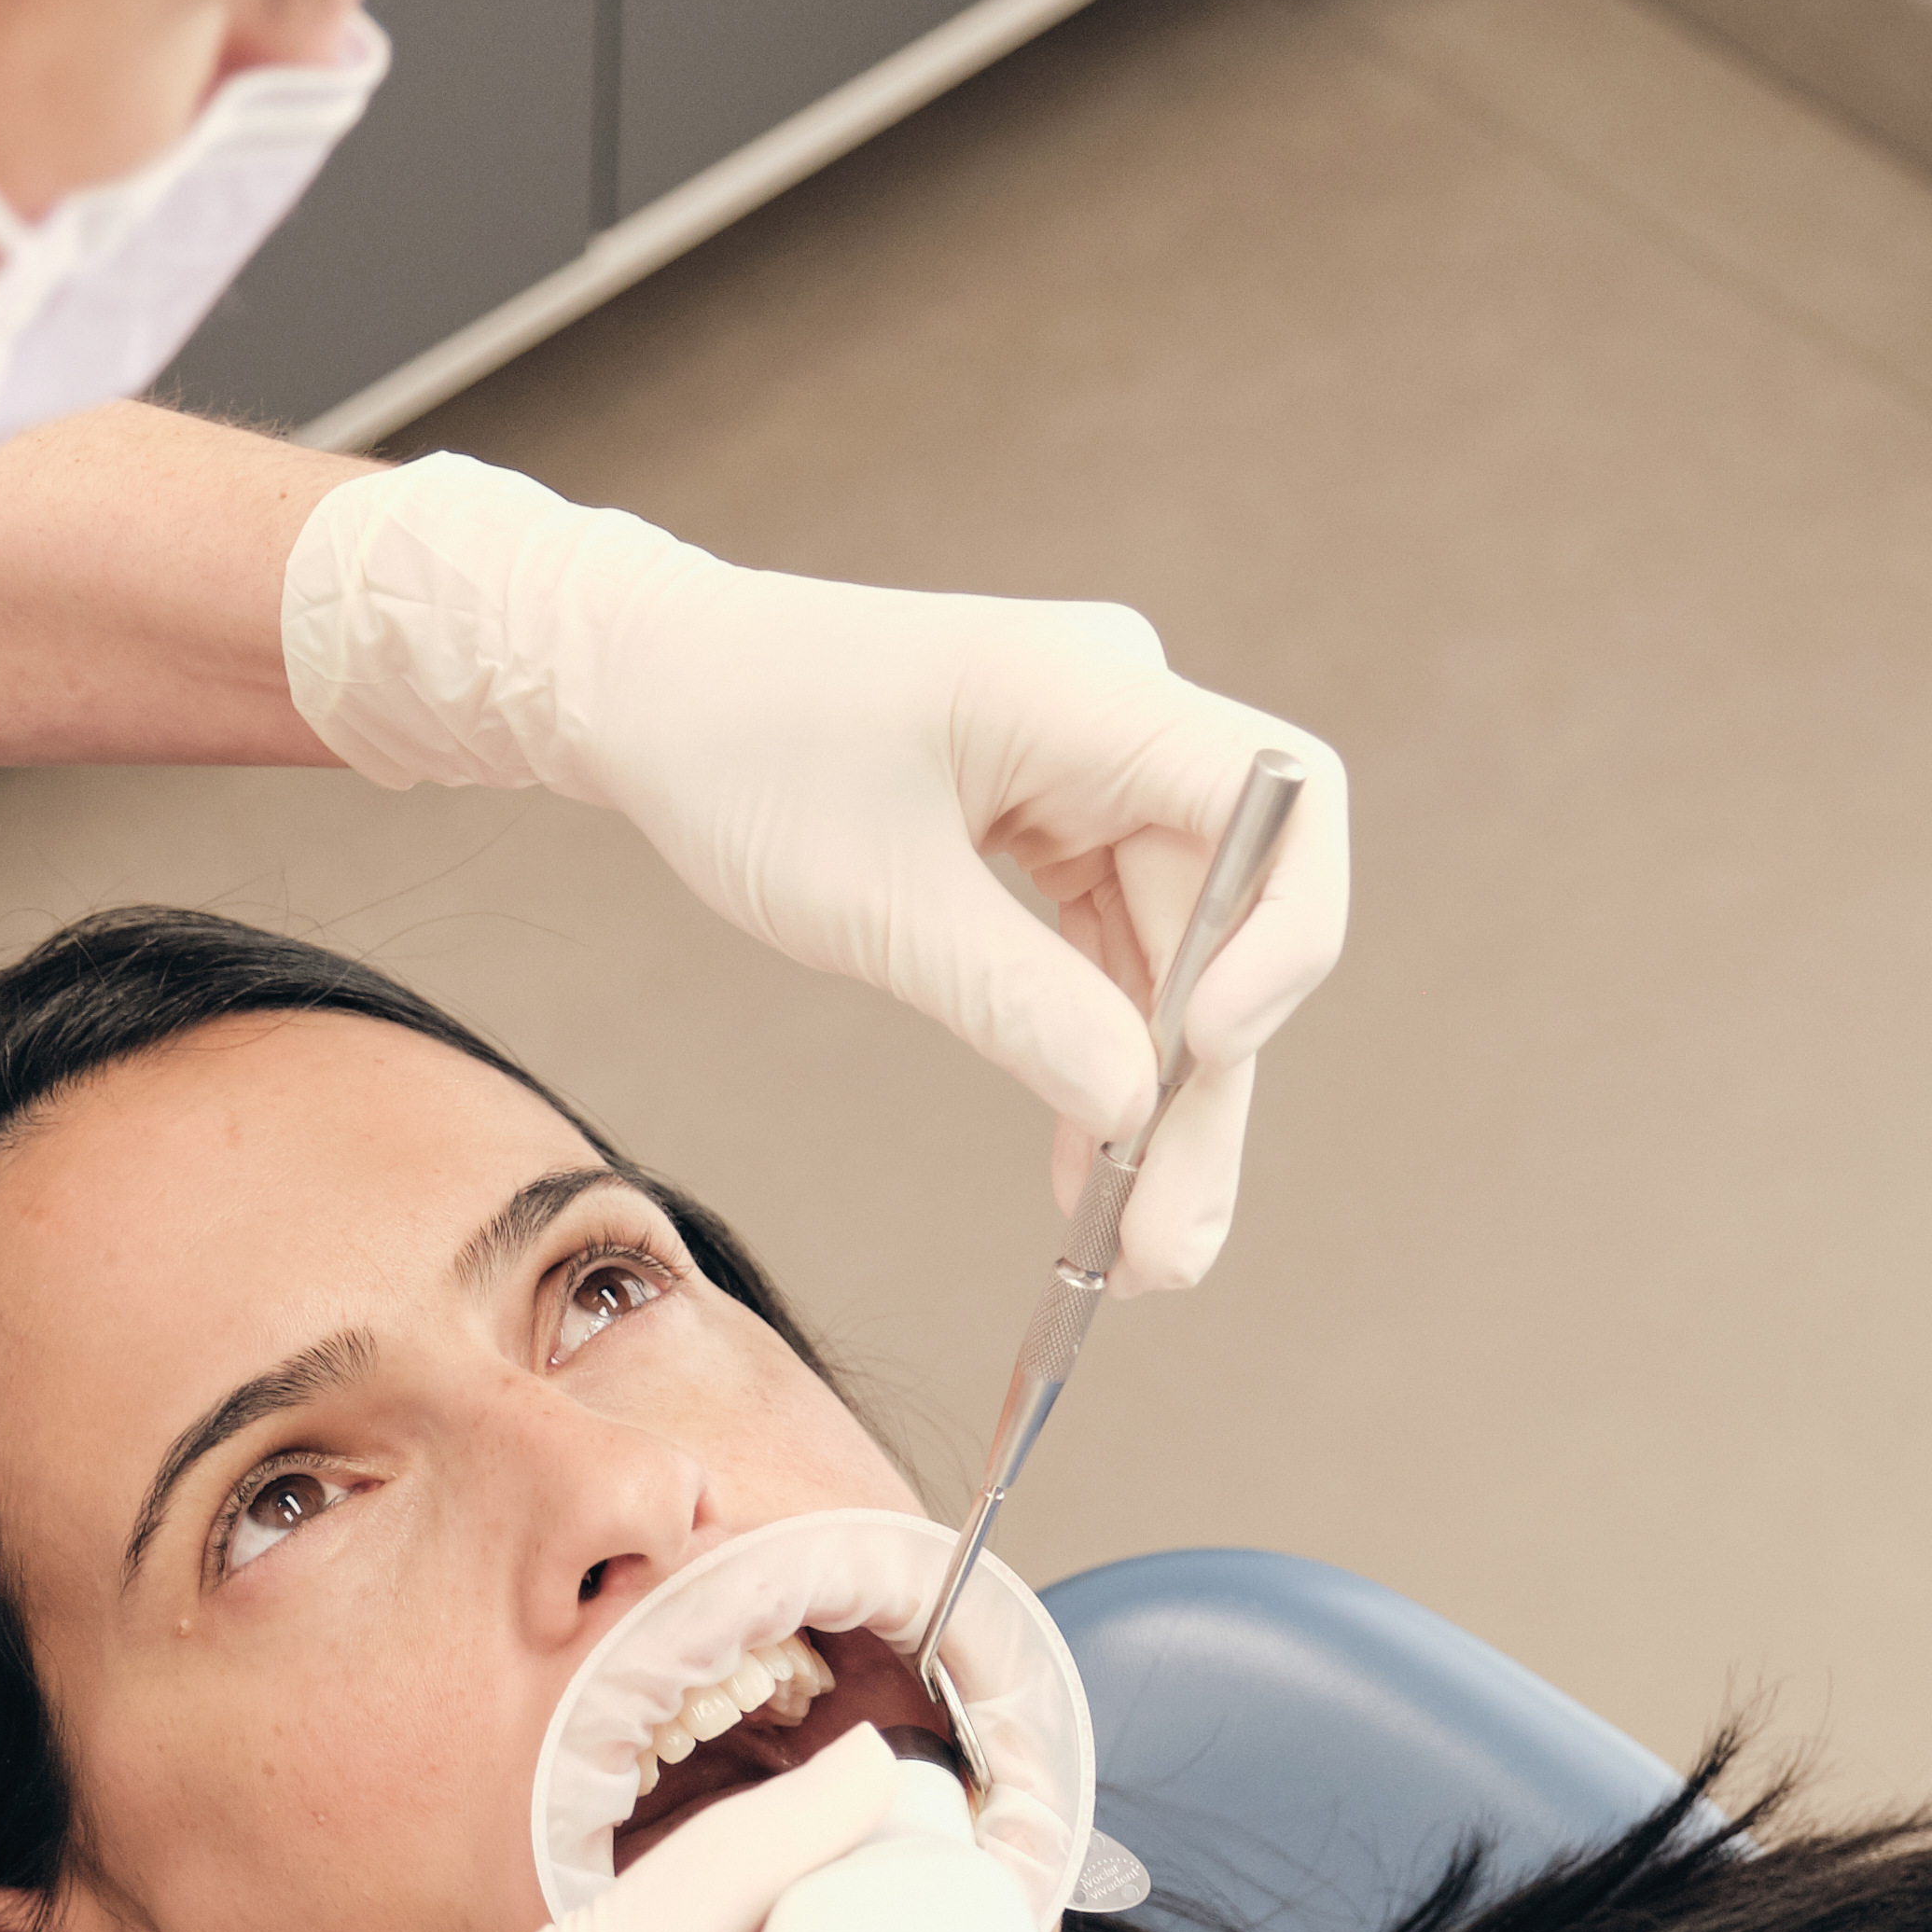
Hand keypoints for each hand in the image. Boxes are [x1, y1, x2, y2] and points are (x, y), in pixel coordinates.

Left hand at [279, 454, 1349, 1285]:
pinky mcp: (1057, 817)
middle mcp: (1120, 717)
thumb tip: (1135, 1110)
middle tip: (1176, 1241)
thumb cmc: (739, 755)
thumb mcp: (872, 903)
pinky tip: (1092, 1162)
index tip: (1213, 1049)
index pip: (1283, 797)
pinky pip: (1115, 942)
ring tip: (1144, 1245)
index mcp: (1090, 690)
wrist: (648, 685)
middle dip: (1203, 1081)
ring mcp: (1094, 768)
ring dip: (1161, 1092)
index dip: (1284, 930)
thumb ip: (1016, 1002)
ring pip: (1180, 948)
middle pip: (1232, 910)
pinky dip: (1101, 1047)